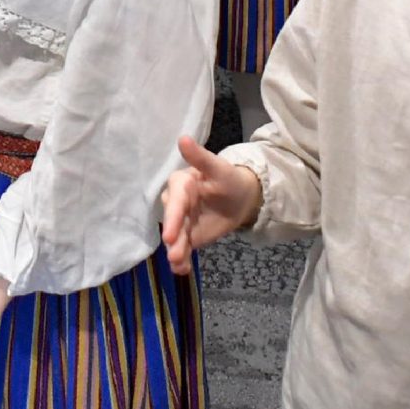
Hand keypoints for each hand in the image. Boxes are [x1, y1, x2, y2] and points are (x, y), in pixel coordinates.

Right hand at [159, 135, 262, 275]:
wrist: (240, 198)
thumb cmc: (227, 178)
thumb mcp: (218, 167)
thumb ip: (200, 157)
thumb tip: (183, 138)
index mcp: (180, 185)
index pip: (175, 201)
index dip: (172, 217)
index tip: (169, 235)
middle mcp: (176, 204)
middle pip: (172, 223)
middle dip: (173, 238)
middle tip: (174, 254)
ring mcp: (181, 222)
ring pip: (175, 238)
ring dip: (176, 252)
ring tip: (179, 265)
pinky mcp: (188, 237)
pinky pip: (182, 249)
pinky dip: (181, 261)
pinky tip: (183, 271)